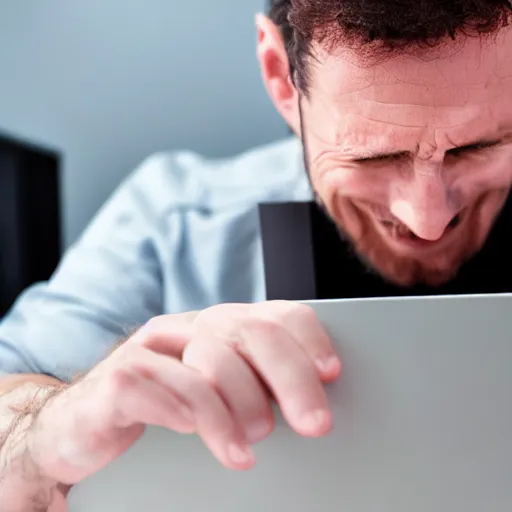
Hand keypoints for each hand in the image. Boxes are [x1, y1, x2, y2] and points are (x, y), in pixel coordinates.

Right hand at [28, 301, 340, 484]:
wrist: (83, 427)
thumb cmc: (163, 411)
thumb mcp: (218, 393)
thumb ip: (256, 387)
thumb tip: (313, 402)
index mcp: (219, 328)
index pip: (274, 314)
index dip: (307, 338)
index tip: (331, 373)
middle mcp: (188, 329)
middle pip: (249, 332)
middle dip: (289, 377)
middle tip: (314, 423)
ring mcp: (152, 350)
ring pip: (210, 360)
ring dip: (242, 405)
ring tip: (254, 443)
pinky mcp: (119, 379)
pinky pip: (161, 387)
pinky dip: (193, 414)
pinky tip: (212, 441)